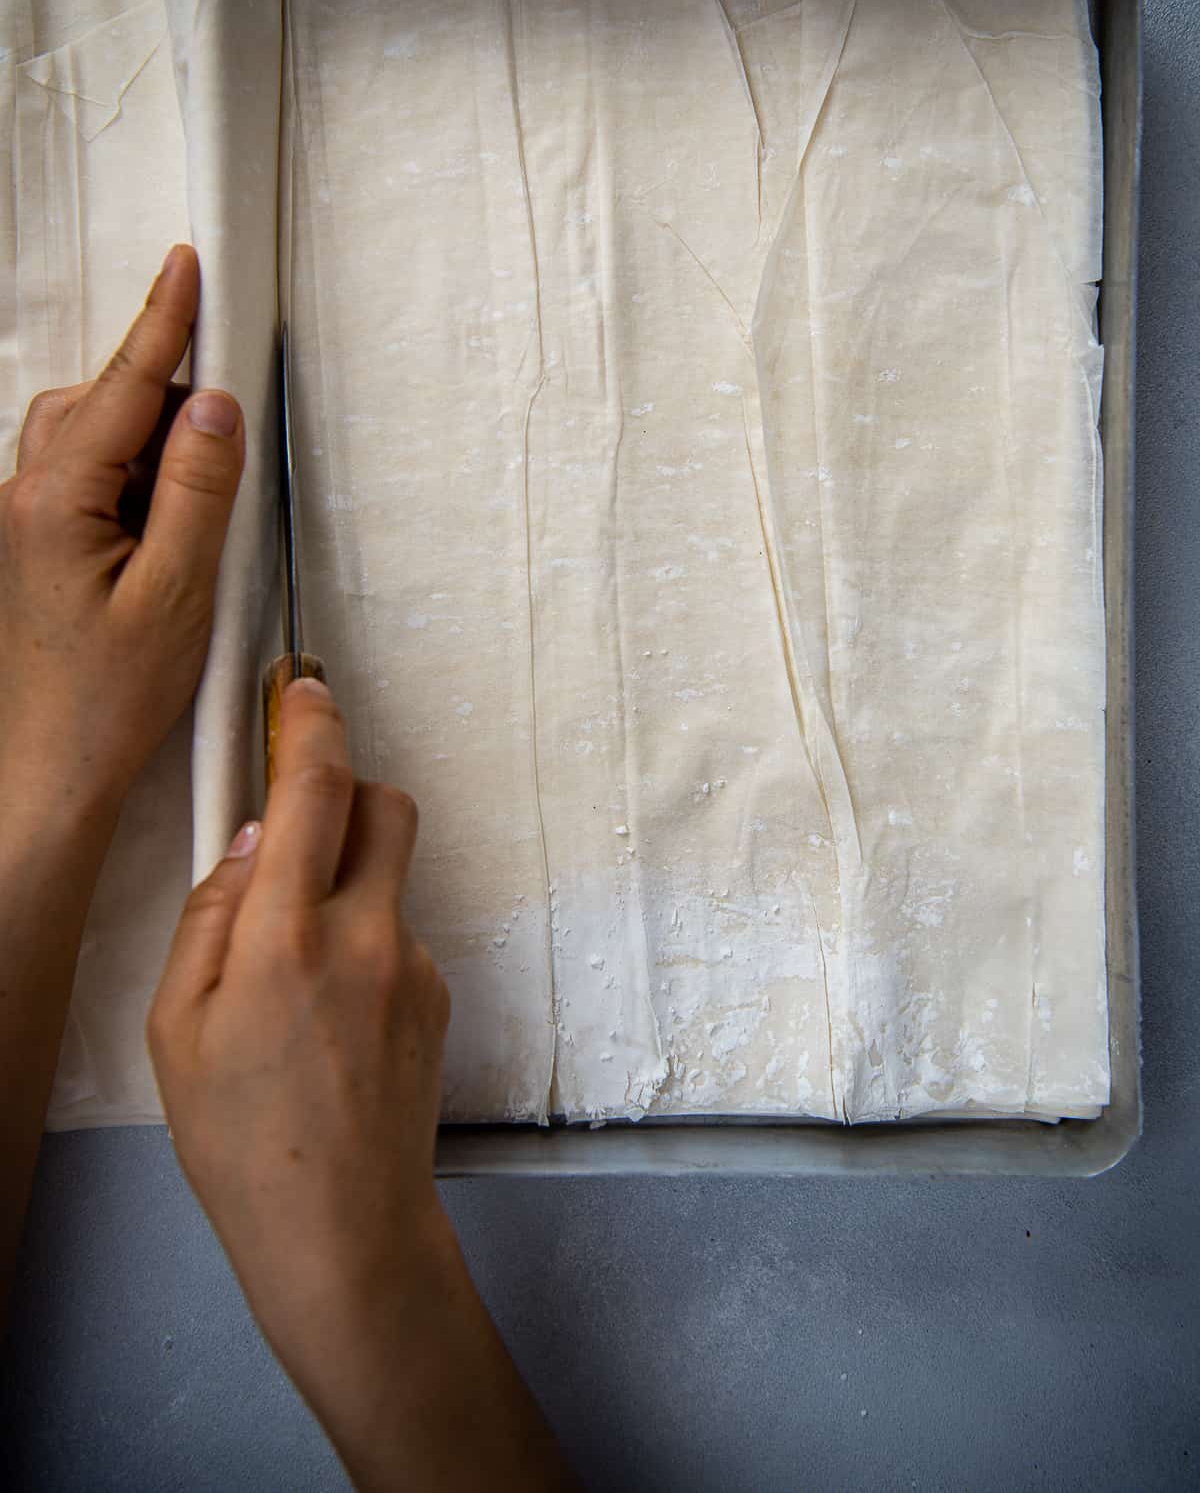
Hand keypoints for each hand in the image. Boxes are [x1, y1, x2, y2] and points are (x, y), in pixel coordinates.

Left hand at [0, 244, 243, 820]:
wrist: (43, 777)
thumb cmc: (102, 703)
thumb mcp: (177, 594)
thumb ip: (198, 490)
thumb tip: (213, 406)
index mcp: (52, 502)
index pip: (121, 387)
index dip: (162, 322)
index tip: (186, 265)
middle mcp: (19, 502)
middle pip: (97, 406)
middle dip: (158, 402)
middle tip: (220, 439)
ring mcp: (17, 527)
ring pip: (84, 444)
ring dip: (141, 450)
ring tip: (187, 519)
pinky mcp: (27, 552)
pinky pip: (77, 485)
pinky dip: (123, 486)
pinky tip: (156, 539)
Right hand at [149, 680, 570, 1492]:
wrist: (342, 1231)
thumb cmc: (243, 1141)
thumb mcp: (174, 1029)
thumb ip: (210, 915)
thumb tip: (249, 841)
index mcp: (285, 938)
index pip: (314, 789)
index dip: (312, 721)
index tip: (304, 690)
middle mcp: (364, 936)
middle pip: (384, 804)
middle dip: (346, 791)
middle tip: (298, 832)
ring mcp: (414, 965)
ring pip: (391, 873)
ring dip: (349, 879)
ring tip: (297, 970)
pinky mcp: (439, 995)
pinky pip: (400, 933)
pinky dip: (365, 944)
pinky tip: (329, 1020)